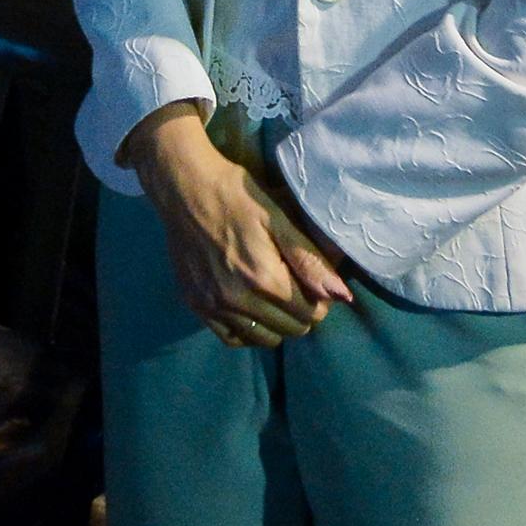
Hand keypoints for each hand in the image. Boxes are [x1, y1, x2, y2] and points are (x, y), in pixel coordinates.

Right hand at [123, 104, 352, 345]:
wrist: (183, 186)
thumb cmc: (236, 195)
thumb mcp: (277, 218)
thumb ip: (309, 260)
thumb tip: (342, 296)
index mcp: (264, 279)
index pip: (311, 313)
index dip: (319, 298)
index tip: (310, 279)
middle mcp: (238, 301)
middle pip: (291, 329)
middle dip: (300, 310)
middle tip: (292, 283)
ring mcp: (214, 306)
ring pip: (264, 339)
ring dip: (276, 322)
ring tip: (271, 295)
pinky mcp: (196, 305)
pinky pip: (231, 338)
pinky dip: (247, 329)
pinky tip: (249, 307)